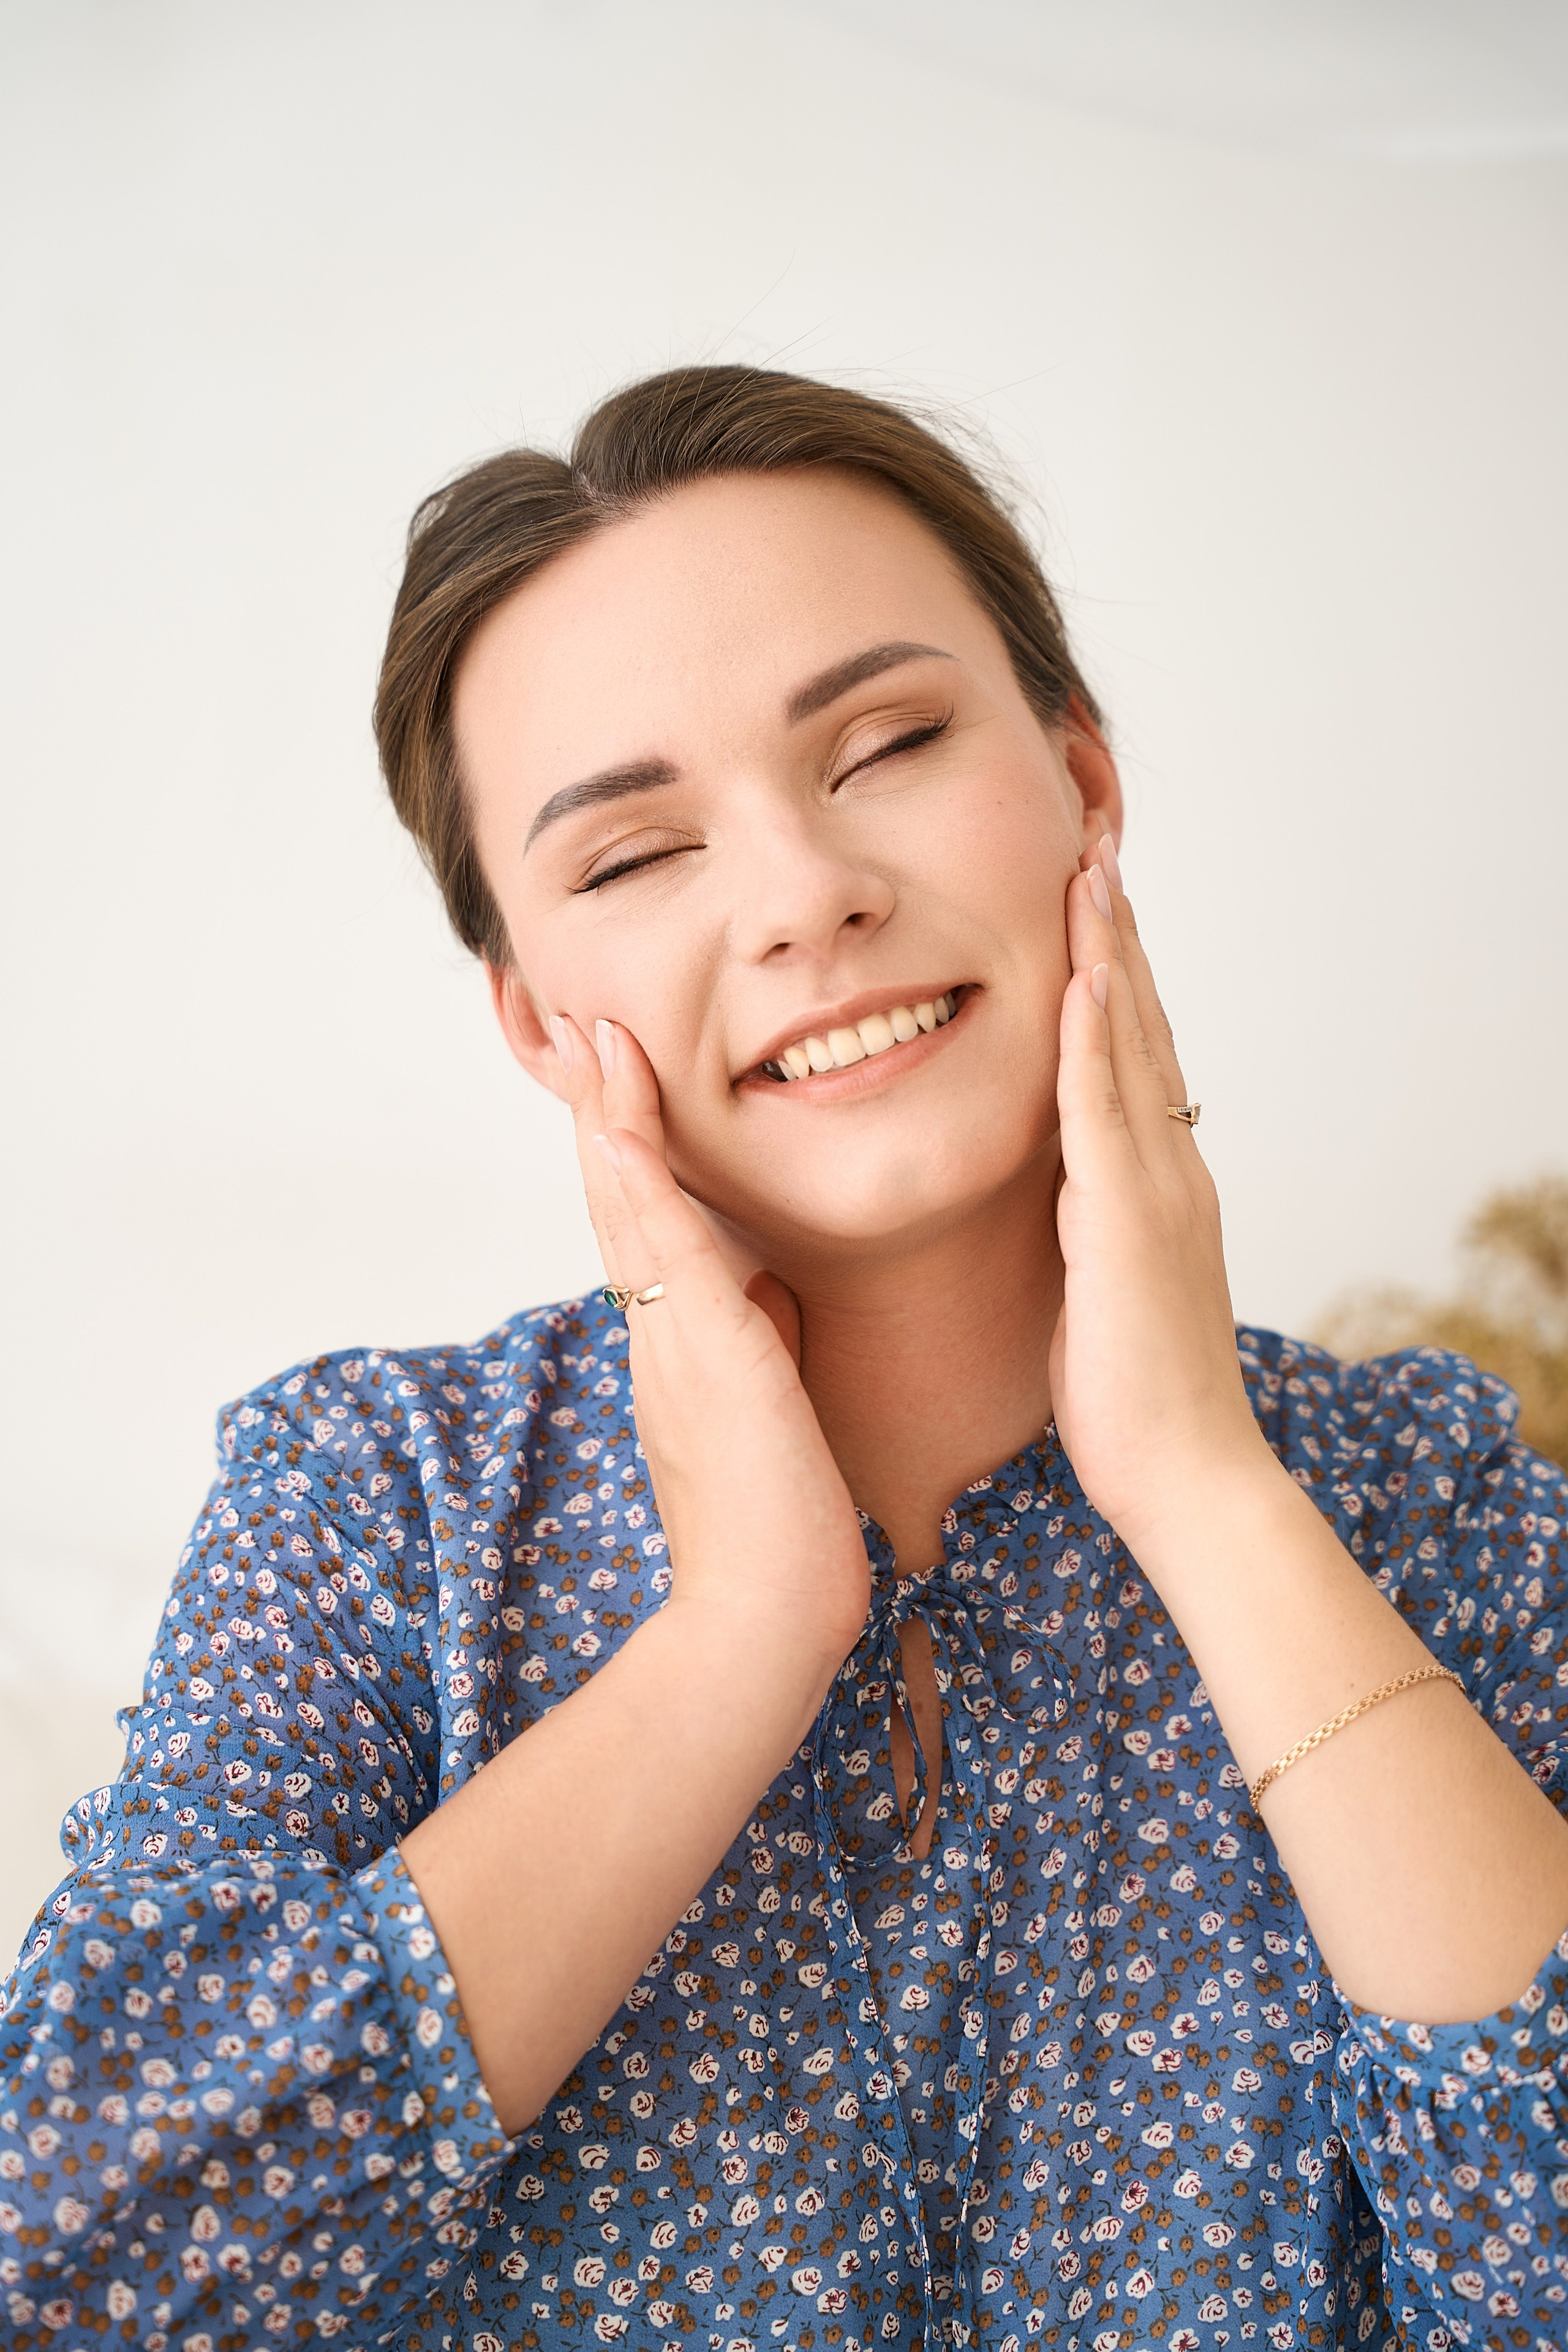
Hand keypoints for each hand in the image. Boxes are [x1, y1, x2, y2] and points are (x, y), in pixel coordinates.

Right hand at [549, 1013, 870, 1671]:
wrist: (767, 1613)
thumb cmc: (778, 1525)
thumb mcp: (768, 1407)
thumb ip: (761, 1339)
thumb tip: (770, 1282)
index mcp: (675, 1343)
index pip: (641, 1224)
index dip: (624, 1147)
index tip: (615, 1075)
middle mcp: (657, 1332)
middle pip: (616, 1197)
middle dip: (600, 1109)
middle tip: (577, 1024)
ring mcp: (674, 1339)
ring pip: (628, 1205)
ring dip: (609, 1116)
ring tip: (594, 1037)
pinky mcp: (708, 1349)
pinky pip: (664, 1246)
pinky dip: (639, 1174)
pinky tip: (622, 1114)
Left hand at [1048, 842, 1278, 1565]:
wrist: (1187, 1474)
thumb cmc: (1136, 1397)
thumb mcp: (1100, 1287)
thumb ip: (1087, 1226)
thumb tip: (1056, 1188)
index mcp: (1158, 1184)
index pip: (1136, 1053)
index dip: (1116, 971)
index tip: (1091, 896)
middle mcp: (1168, 1169)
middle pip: (1143, 1025)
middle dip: (1117, 932)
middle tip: (1097, 840)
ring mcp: (1155, 1190)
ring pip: (1130, 1047)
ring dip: (1110, 953)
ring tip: (1092, 866)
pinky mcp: (1126, 1222)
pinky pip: (1104, 1111)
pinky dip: (1094, 1039)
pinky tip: (1084, 975)